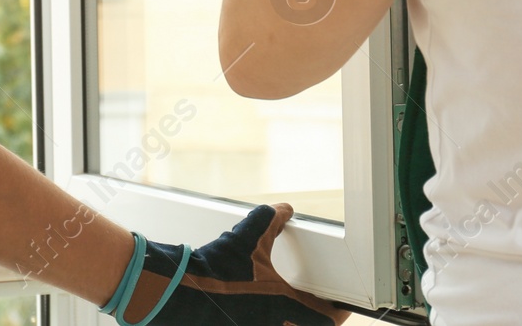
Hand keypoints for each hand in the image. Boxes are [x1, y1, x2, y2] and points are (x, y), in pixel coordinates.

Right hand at [103, 204, 347, 325]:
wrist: (182, 292)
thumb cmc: (217, 270)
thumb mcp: (247, 238)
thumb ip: (270, 221)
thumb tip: (285, 208)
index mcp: (285, 306)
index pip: (328, 319)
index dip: (337, 311)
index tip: (340, 303)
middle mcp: (276, 325)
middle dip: (317, 319)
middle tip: (318, 306)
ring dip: (294, 322)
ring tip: (292, 308)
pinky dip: (275, 323)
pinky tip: (265, 311)